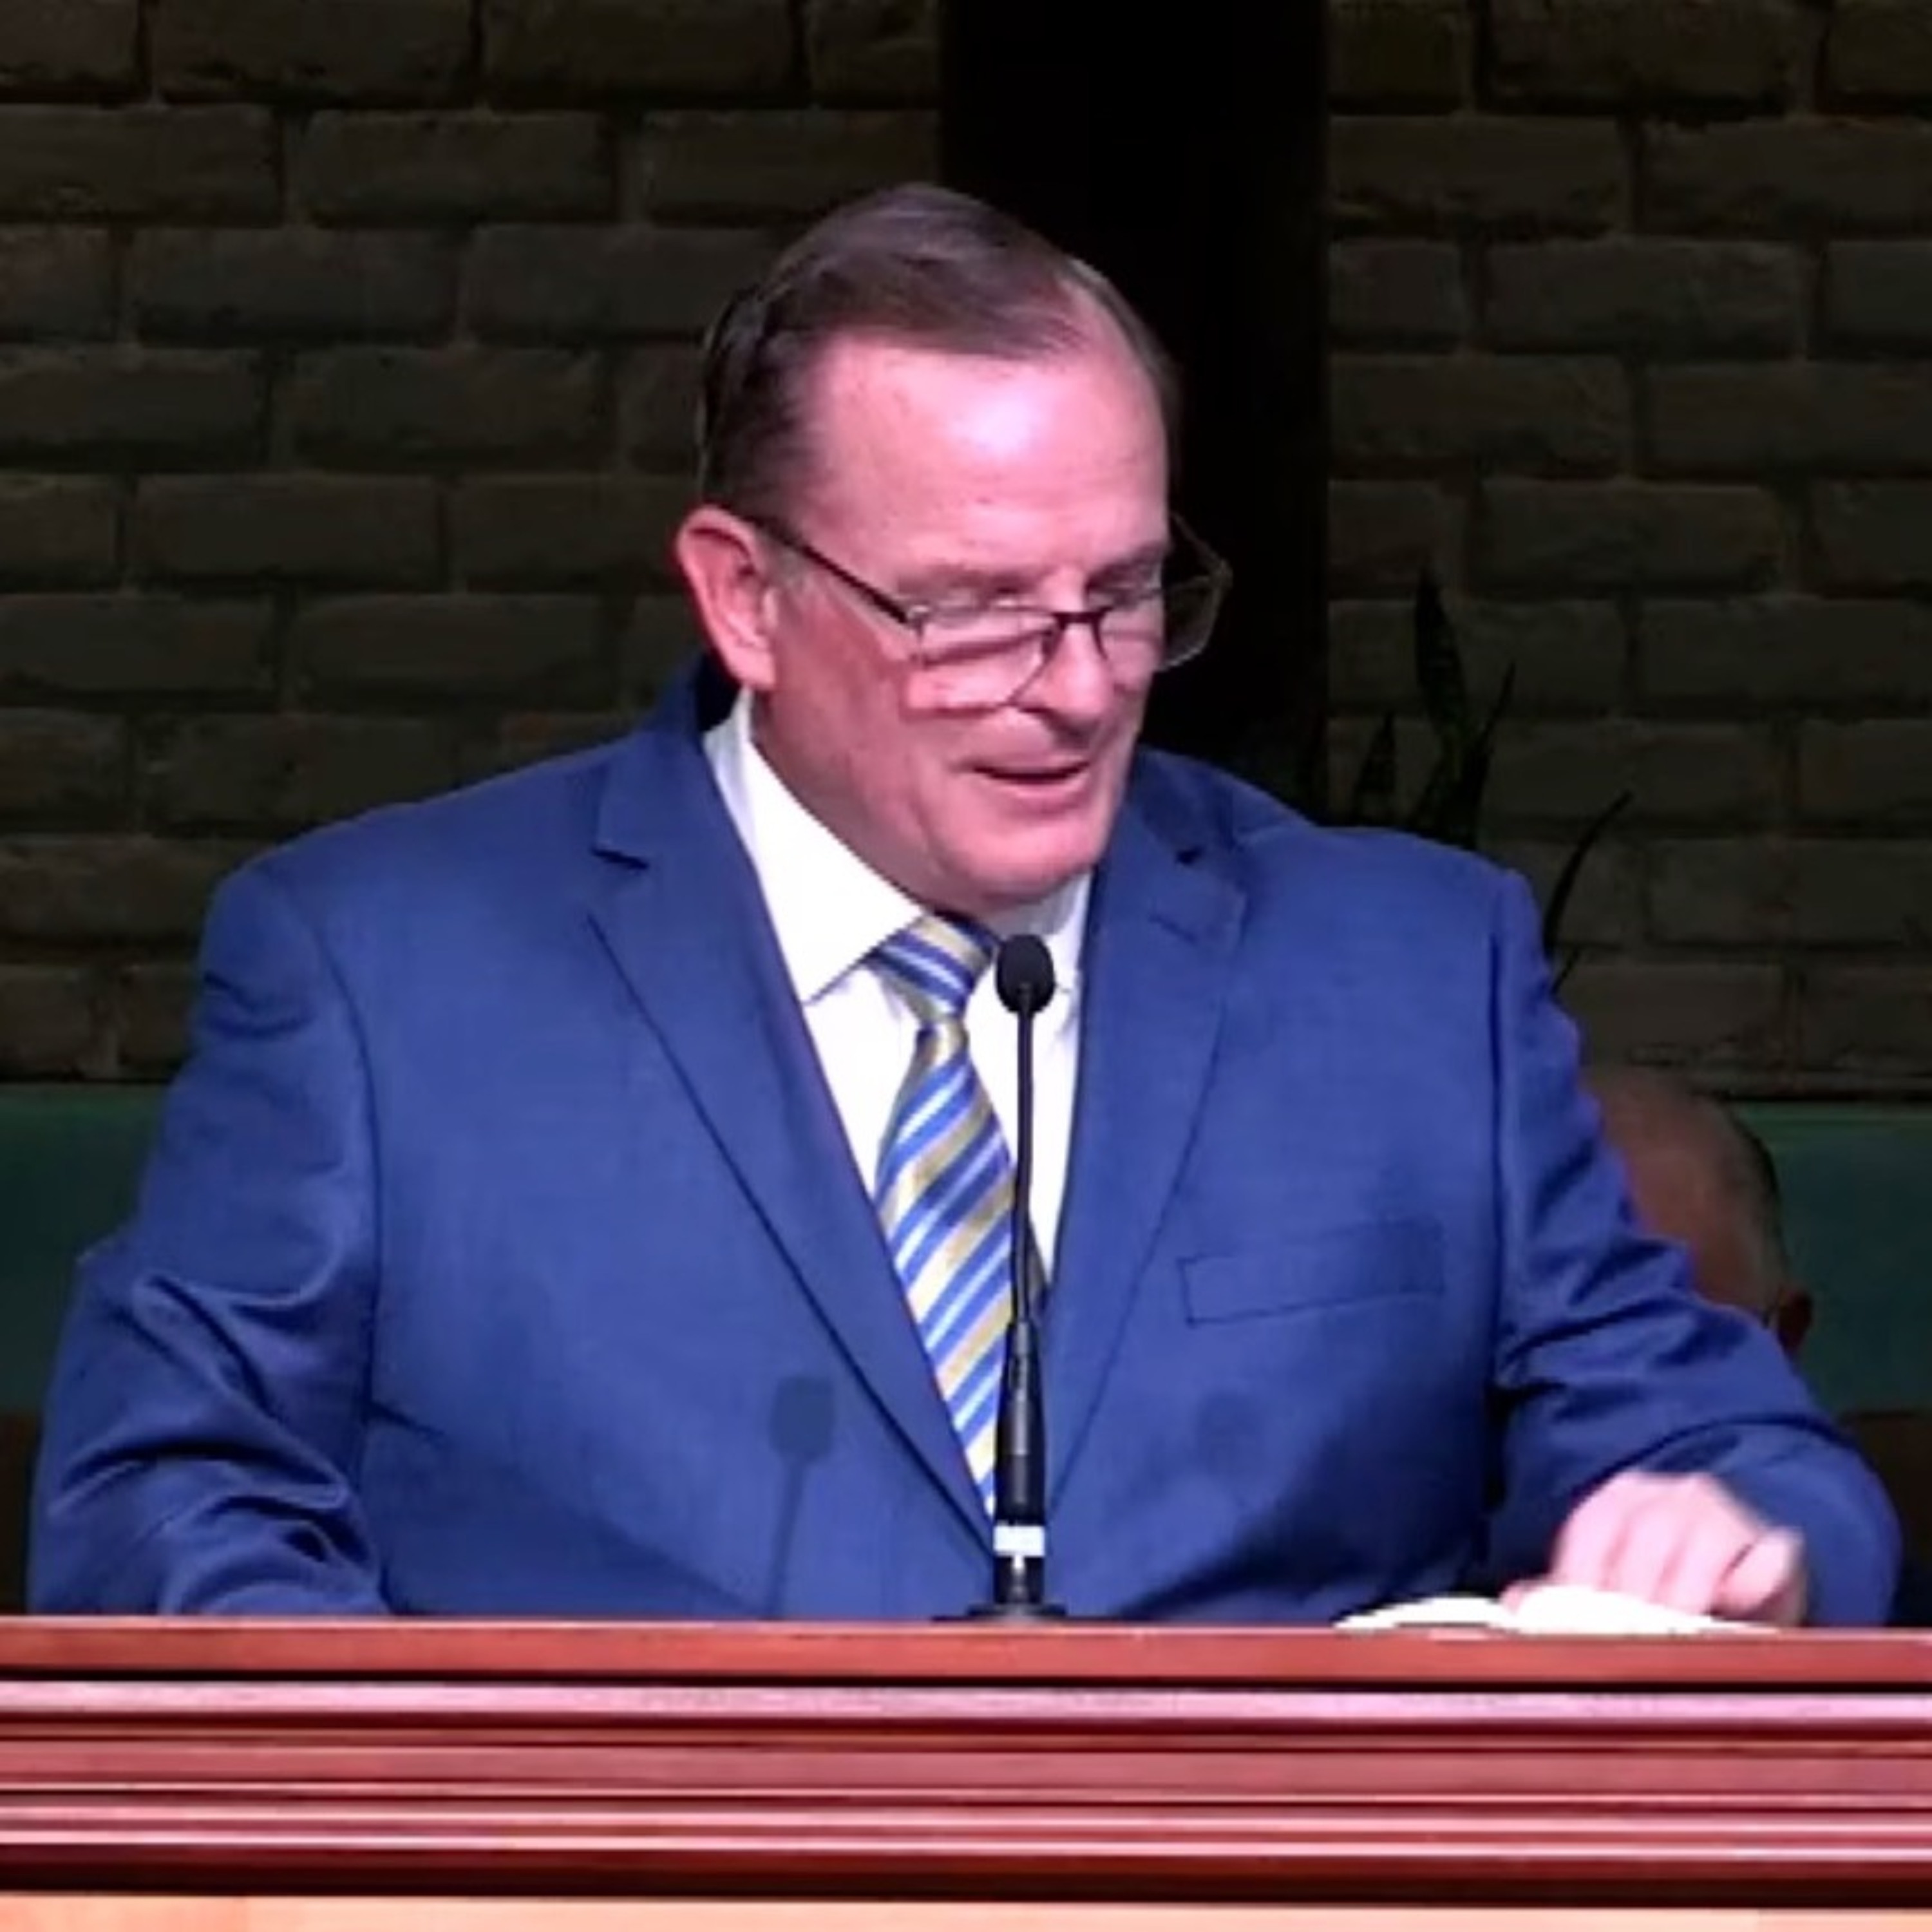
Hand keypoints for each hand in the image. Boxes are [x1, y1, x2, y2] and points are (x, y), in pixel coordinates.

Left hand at [1509, 1470, 1808, 1625]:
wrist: (1742, 1569)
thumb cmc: (1665, 1580)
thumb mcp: (1612, 1581)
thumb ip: (1563, 1593)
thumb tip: (1515, 1608)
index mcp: (1618, 1499)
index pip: (1591, 1530)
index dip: (1581, 1581)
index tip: (1578, 1628)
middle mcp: (1668, 1494)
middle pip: (1644, 1540)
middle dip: (1634, 1599)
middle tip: (1628, 1644)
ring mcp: (1725, 1512)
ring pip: (1701, 1547)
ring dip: (1685, 1598)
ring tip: (1674, 1640)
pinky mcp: (1775, 1540)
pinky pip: (1766, 1558)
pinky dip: (1751, 1586)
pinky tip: (1737, 1610)